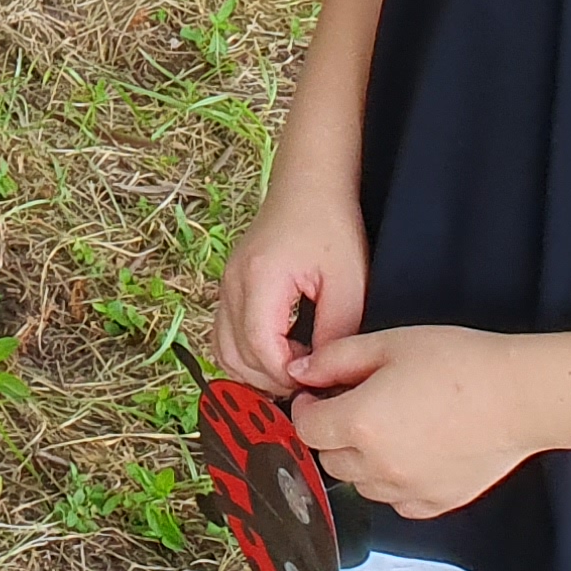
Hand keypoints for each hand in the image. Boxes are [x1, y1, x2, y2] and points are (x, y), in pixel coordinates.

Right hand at [217, 180, 368, 395]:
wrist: (310, 186)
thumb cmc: (330, 226)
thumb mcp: (347, 284)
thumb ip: (333, 333)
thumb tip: (321, 375)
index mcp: (260, 280)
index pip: (260, 348)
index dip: (287, 375)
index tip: (316, 381)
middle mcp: (233, 284)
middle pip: (234, 355)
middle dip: (270, 380)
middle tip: (308, 384)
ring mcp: (226, 284)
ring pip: (223, 349)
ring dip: (254, 371)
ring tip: (294, 373)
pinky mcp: (231, 286)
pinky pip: (225, 333)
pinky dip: (245, 354)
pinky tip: (279, 355)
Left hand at [293, 326, 539, 518]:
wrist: (518, 396)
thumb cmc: (457, 363)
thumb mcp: (387, 344)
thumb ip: (335, 360)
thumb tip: (299, 373)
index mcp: (360, 424)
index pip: (306, 428)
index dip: (306, 408)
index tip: (318, 394)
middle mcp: (379, 466)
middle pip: (330, 459)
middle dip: (332, 433)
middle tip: (353, 406)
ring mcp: (409, 489)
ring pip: (361, 484)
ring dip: (361, 460)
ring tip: (387, 427)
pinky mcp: (438, 503)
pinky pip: (397, 501)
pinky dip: (393, 482)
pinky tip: (411, 452)